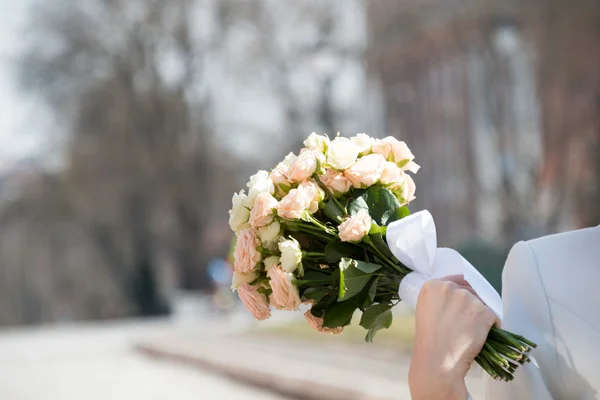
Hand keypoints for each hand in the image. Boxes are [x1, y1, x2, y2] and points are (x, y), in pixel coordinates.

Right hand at [408, 276, 498, 399]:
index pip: (455, 281)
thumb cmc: (429, 341)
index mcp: (432, 286)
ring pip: (483, 303)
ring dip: (481, 316)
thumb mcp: (427, 311)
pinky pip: (493, 316)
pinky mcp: (484, 311)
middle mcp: (450, 287)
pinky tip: (481, 338)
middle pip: (470, 291)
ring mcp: (468, 298)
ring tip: (471, 333)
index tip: (461, 308)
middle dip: (472, 306)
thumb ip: (440, 300)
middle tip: (465, 324)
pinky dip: (491, 327)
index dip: (461, 295)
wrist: (437, 361)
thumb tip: (459, 299)